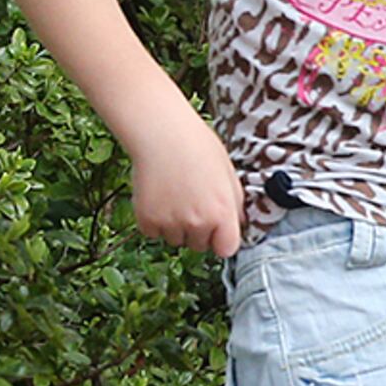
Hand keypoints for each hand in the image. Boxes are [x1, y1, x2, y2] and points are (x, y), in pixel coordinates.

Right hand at [127, 113, 246, 257]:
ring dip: (176, 226)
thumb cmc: (199, 149)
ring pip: (175, 240)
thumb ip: (235, 206)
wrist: (163, 135)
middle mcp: (197, 223)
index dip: (222, 239)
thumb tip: (238, 224)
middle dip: (198, 231)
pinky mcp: (146, 220)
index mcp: (223, 214)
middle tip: (192, 203)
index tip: (218, 231)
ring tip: (175, 196)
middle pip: (199, 245)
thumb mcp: (230, 176)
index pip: (226, 249)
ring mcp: (170, 224)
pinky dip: (155, 221)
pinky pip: (153, 233)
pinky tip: (159, 198)